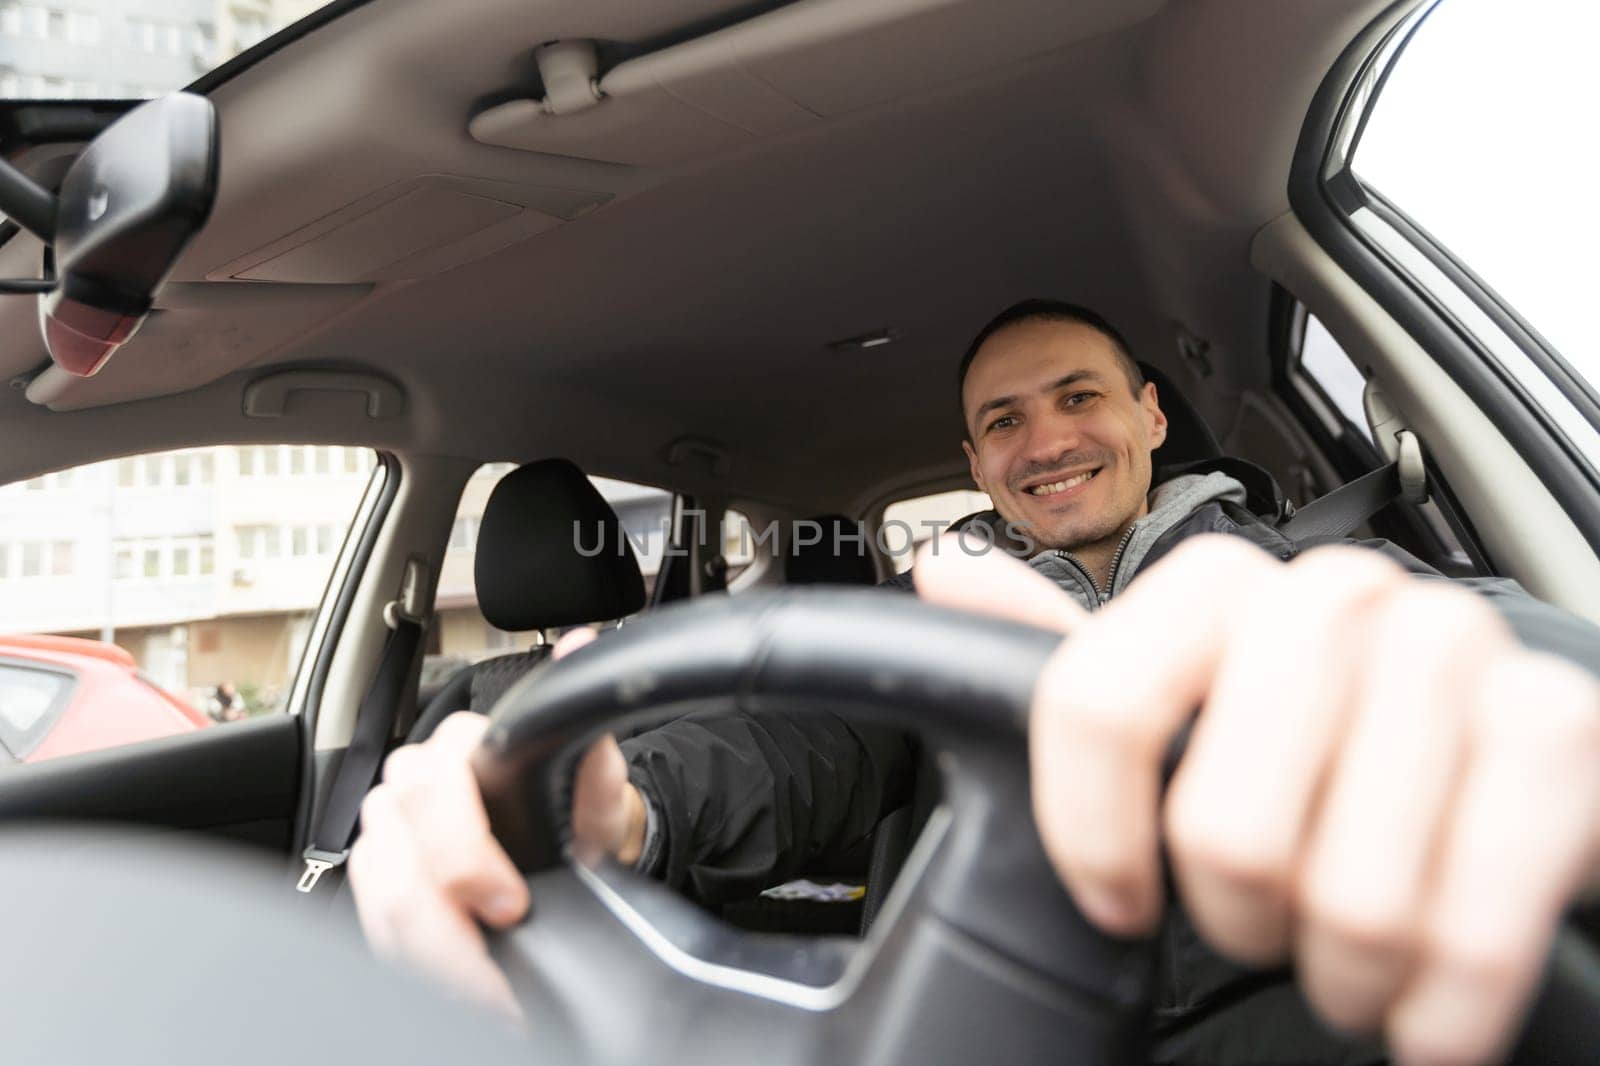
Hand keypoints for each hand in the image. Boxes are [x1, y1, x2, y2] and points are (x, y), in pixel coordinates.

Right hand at [348, 627, 646, 1017]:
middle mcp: (408, 784)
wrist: (567, 852)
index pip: (432, 786)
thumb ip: (589, 733)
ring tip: (490, 985)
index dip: (464, 853)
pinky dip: (417, 963)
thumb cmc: (576, 813)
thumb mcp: (597, 784)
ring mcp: (384, 835)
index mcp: (458, 749)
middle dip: (445, 919)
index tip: (512, 906)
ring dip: (433, 954)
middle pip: (394, 852)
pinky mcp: (377, 883)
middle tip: (501, 954)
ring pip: (380, 898)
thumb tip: (581, 651)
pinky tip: (462, 977)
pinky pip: (374, 927)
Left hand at [914, 533, 1599, 1065]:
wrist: (1496, 760)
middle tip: (1258, 921)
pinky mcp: (1555, 730)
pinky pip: (1474, 923)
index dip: (1089, 832)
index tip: (1116, 897)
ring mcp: (1452, 656)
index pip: (1097, 702)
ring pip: (1350, 894)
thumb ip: (1071, 656)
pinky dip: (1441, 1003)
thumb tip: (946, 573)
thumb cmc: (1321, 743)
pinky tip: (1422, 1005)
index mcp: (1220, 589)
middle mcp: (1335, 600)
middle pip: (1225, 826)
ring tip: (1342, 954)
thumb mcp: (1186, 699)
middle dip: (1236, 916)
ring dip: (1340, 970)